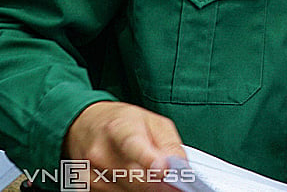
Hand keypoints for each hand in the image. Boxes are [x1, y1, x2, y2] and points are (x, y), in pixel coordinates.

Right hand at [63, 101, 184, 190]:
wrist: (85, 125)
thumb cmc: (123, 122)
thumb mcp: (153, 122)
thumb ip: (169, 144)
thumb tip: (181, 167)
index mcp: (120, 128)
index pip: (133, 145)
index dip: (148, 159)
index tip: (162, 169)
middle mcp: (100, 151)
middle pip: (135, 177)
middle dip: (157, 181)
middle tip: (168, 177)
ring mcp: (90, 171)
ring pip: (128, 191)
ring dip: (144, 186)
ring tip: (145, 170)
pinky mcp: (86, 186)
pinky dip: (129, 189)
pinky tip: (129, 176)